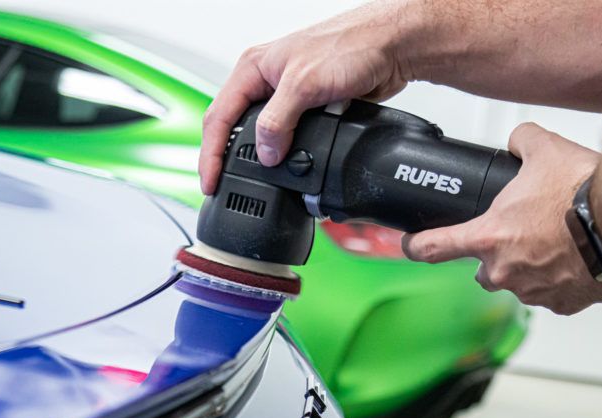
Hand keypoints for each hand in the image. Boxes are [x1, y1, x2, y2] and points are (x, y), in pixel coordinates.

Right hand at [198, 2, 411, 193]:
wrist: (391, 47)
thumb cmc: (349, 45)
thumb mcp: (303, 84)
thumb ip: (277, 121)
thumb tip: (265, 154)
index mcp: (253, 68)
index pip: (219, 116)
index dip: (211, 153)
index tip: (210, 181)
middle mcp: (266, 82)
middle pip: (235, 128)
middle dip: (228, 159)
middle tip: (224, 187)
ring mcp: (287, 96)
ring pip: (263, 136)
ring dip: (262, 158)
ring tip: (254, 183)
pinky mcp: (309, 109)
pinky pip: (289, 138)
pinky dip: (289, 154)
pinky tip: (288, 168)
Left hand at [402, 123, 601, 314]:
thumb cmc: (585, 194)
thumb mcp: (545, 149)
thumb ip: (521, 142)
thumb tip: (518, 141)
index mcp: (488, 238)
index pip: (433, 247)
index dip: (415, 246)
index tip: (409, 245)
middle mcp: (505, 271)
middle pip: (482, 270)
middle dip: (495, 254)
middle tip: (519, 233)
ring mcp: (534, 292)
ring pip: (519, 282)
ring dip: (531, 266)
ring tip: (557, 240)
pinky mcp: (564, 305)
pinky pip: (553, 294)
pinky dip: (562, 279)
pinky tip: (578, 257)